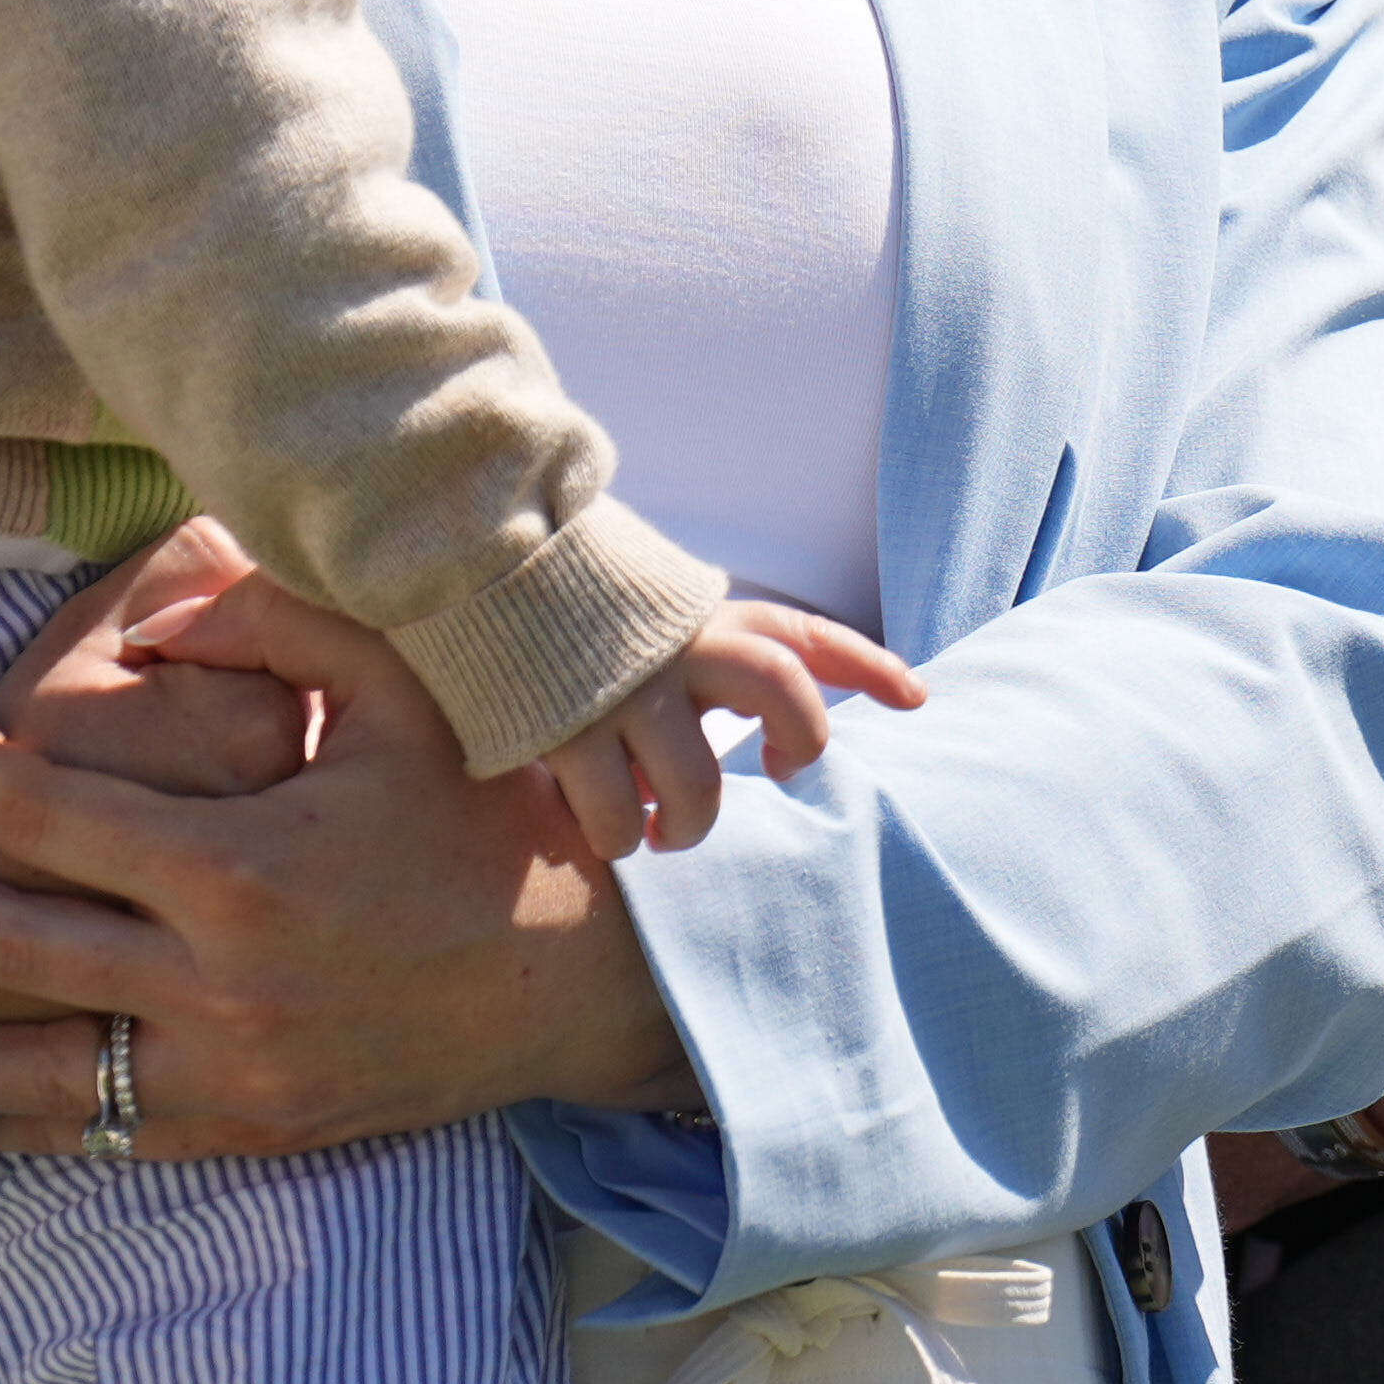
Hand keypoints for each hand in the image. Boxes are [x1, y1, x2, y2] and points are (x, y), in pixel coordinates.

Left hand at [0, 527, 701, 1147]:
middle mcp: (217, 987)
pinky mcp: (250, 1130)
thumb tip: (151, 604)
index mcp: (240, 870)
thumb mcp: (404, 691)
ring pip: (33, 1072)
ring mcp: (230, 1074)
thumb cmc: (490, 823)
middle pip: (11, 947)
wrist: (589, 984)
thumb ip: (274, 621)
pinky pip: (102, 1135)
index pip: (51, 823)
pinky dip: (10, 1127)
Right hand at [535, 600, 936, 861]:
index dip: (869, 664)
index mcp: (702, 614)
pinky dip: (617, 834)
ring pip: (697, 785)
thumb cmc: (562, 593)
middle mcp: (678, 646)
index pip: (804, 633)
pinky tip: (604, 826)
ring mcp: (626, 688)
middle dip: (800, 744)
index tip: (916, 698)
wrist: (467, 549)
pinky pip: (615, 814)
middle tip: (783, 774)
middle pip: (782, 691)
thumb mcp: (648, 603)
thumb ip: (698, 646)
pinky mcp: (566, 726)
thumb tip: (737, 716)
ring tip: (664, 833)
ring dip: (687, 826)